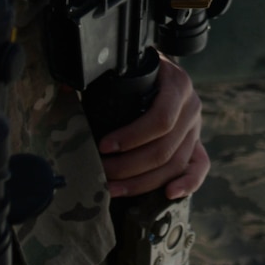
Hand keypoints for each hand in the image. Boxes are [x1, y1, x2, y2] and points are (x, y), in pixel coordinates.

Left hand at [96, 55, 208, 198]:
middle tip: (102, 173)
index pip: (160, 119)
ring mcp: (196, 127)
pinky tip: (169, 194)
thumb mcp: (128, 69)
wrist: (163, 70)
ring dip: (144, 182)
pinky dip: (188, 183)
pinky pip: (200, 167)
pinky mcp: (197, 143)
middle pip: (165, 148)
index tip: (103, 146)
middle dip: (130, 166)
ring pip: (176, 163)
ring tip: (114, 189)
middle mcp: (191, 106)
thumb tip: (64, 90)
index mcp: (177, 84)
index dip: (131, 137)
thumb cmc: (140, 71)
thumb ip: (103, 80)